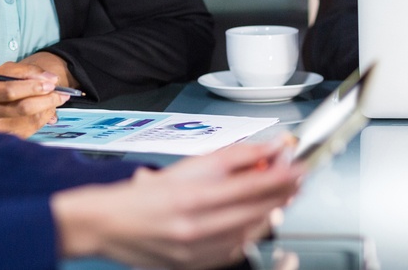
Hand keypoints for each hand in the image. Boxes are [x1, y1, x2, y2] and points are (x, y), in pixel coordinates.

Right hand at [0, 62, 69, 136]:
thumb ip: (26, 71)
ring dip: (48, 109)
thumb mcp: (3, 72)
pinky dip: (43, 119)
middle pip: (22, 108)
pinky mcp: (4, 140)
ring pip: (29, 121)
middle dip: (46, 99)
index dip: (33, 87)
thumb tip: (51, 79)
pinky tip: (45, 110)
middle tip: (62, 93)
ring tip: (56, 99)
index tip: (52, 83)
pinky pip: (31, 130)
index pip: (9, 91)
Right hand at [51, 141, 303, 268]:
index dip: (280, 175)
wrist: (110, 225)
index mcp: (191, 196)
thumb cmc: (144, 195)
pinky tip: (255, 221)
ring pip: (250, 233)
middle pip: (255, 210)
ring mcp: (198, 251)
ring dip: (270, 213)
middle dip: (282, 193)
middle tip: (298, 179)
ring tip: (280, 197)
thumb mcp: (186, 167)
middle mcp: (196, 226)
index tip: (298, 166)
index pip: (250, 185)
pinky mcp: (198, 265)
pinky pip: (236, 251)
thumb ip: (230, 158)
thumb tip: (265, 149)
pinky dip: (250, 234)